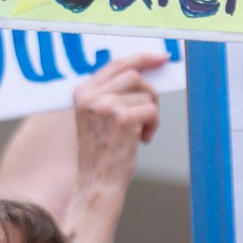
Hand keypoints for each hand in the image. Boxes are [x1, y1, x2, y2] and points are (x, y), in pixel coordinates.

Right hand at [72, 52, 165, 207]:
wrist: (97, 184)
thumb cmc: (103, 154)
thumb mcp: (98, 119)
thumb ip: (111, 95)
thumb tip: (143, 75)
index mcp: (82, 93)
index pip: (115, 64)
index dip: (141, 58)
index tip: (160, 58)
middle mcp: (91, 96)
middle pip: (134, 76)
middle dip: (150, 93)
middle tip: (151, 113)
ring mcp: (106, 106)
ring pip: (146, 94)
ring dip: (151, 114)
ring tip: (140, 134)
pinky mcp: (123, 118)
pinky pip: (152, 110)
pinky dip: (153, 126)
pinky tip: (142, 140)